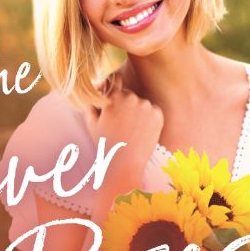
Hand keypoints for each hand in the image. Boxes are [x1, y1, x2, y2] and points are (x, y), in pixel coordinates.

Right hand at [91, 76, 162, 194]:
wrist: (124, 165)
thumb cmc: (105, 145)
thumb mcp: (92, 124)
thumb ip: (91, 104)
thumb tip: (93, 89)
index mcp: (113, 98)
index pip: (115, 85)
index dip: (114, 96)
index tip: (114, 108)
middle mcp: (131, 97)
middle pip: (129, 95)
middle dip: (125, 105)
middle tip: (121, 125)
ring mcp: (146, 105)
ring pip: (142, 104)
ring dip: (138, 112)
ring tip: (131, 131)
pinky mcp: (158, 114)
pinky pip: (153, 112)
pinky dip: (149, 119)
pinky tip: (141, 132)